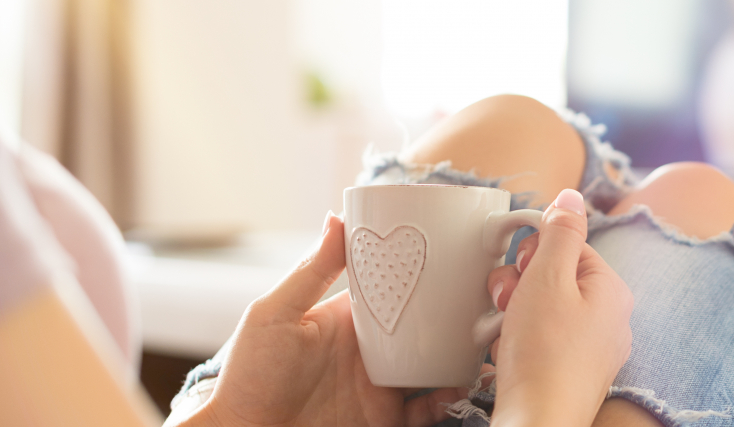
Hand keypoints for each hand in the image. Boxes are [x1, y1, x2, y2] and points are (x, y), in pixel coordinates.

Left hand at [171, 213, 469, 426]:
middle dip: (456, 317)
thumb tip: (337, 218)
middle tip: (485, 302)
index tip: (457, 258)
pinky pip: (427, 408)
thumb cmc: (248, 377)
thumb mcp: (274, 315)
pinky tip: (456, 387)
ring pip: (435, 365)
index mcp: (348, 319)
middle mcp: (370, 350)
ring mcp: (380, 385)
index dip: (424, 276)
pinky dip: (447, 398)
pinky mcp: (385, 418)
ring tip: (482, 344)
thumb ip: (311, 271)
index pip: (394, 290)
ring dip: (460, 356)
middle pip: (425, 328)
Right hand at [486, 189, 634, 426]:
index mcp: (612, 291)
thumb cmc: (544, 354)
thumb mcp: (548, 277)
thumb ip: (560, 232)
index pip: (568, 247)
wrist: (537, 422)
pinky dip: (518, 343)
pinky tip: (508, 355)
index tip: (518, 270)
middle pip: (554, 278)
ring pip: (542, 311)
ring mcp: (591, 350)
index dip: (533, 254)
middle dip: (519, 285)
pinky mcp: (570, 374)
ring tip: (505, 333)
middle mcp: (610, 321)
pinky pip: (540, 342)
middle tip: (508, 303)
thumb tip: (572, 196)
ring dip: (513, 315)